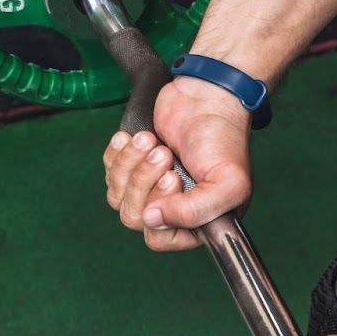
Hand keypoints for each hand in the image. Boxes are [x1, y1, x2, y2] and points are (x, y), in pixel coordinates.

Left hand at [101, 76, 254, 250]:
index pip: (163, 239)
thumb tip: (152, 220)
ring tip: (152, 141)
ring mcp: (150, 188)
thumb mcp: (227, 183)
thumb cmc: (222, 138)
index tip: (174, 181)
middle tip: (164, 155)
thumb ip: (195, 212)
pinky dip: (119, 153)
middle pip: (135, 217)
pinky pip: (109, 173)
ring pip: (118, 197)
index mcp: (199, 220)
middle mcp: (172, 208)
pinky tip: (136, 138)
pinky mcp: (132, 166)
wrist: (206, 97)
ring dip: (131, 164)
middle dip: (143, 183)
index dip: (161, 214)